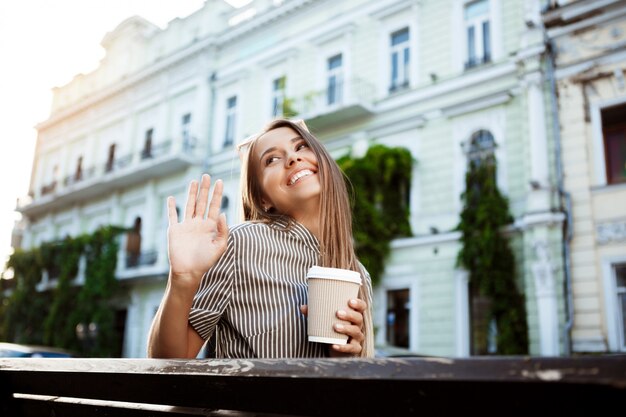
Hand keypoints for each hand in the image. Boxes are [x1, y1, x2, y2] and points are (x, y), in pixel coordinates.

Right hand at [167, 174, 228, 291]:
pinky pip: (172, 216)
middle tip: (207, 176)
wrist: (188, 272)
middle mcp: (198, 223)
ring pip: (189, 205)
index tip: (220, 182)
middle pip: (202, 202)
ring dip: (192, 193)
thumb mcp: (219, 246)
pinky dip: (171, 207)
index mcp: (210, 227)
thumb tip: (222, 213)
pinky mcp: (174, 230)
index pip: (214, 206)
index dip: (217, 194)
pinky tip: (171, 198)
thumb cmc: (205, 261)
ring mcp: (186, 225)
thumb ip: (222, 230)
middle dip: (205, 189)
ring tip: (194, 181)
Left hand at [300, 298, 366, 356]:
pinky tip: (334, 345)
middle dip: (349, 315)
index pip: (362, 307)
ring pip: (356, 332)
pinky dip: (343, 347)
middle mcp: (358, 325)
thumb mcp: (324, 319)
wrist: (334, 347)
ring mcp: (357, 337)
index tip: (349, 301)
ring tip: (335, 327)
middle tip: (337, 313)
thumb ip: (315, 313)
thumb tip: (303, 307)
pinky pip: (351, 348)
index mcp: (353, 314)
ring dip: (346, 329)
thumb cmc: (331, 328)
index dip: (358, 303)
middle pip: (358, 318)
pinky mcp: (354, 349)